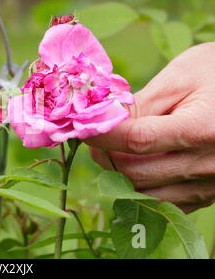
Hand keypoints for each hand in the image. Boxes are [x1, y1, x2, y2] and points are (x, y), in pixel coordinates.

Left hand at [86, 42, 214, 212]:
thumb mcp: (182, 77)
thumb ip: (142, 104)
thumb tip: (103, 122)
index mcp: (203, 129)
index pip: (138, 140)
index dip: (102, 135)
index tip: (79, 126)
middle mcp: (209, 164)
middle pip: (136, 172)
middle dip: (104, 155)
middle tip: (92, 138)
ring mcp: (210, 185)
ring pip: (144, 193)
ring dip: (117, 174)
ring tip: (110, 151)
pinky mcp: (208, 196)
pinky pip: (162, 203)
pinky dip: (139, 187)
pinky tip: (133, 165)